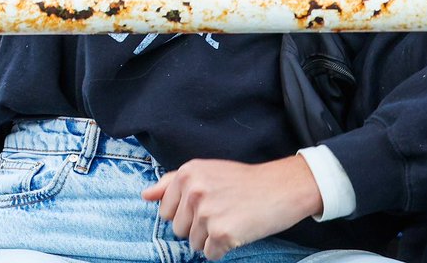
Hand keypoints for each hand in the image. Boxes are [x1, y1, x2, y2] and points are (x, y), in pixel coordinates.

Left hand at [143, 156, 322, 259]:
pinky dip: (224, 248)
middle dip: (198, 226)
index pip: (166, 211)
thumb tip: (145, 195)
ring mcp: (207, 212)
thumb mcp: (206, 172)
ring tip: (231, 218)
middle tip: (222, 210)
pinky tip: (238, 229)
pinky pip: (210, 254)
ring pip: (194, 244)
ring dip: (211, 238)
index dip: (186, 212)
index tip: (206, 203)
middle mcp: (194, 190)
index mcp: (188, 172)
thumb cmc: (244, 181)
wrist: (281, 187)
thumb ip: (173, 182)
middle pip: (179, 230)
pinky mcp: (221, 233)